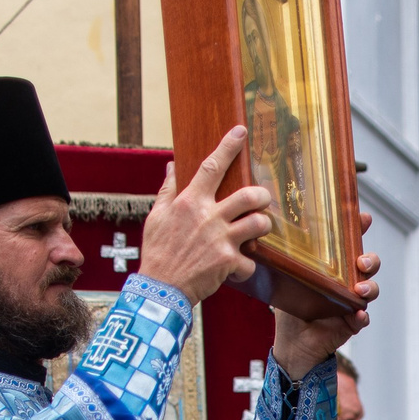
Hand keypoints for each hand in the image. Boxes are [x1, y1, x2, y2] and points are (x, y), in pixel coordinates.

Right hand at [138, 127, 276, 302]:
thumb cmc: (158, 251)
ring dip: (262, 227)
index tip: (241, 131)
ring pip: (259, 224)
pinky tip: (236, 269)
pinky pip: (251, 262)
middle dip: (262, 195)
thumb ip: (168, 190)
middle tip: (261, 199)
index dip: (228, 146)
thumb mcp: (156, 216)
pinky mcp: (228, 262)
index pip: (211, 166)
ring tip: (255, 231)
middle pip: (250, 195)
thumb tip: (171, 165)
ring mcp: (221, 239)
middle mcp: (208, 217)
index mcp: (190, 202)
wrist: (160, 288)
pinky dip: (246, 267)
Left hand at [273, 209, 382, 379]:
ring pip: (370, 290)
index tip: (364, 219)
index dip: (359, 230)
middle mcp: (346, 283)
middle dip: (370, 259)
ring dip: (369, 287)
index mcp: (333, 268)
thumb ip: (283, 261)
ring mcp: (350, 302)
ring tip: (359, 289)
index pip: (349, 244)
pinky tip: (358, 315)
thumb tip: (265, 234)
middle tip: (361, 261)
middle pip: (369, 265)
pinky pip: (362, 319)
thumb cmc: (290, 310)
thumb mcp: (285, 280)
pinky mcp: (350, 324)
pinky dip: (362, 317)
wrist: (290, 344)